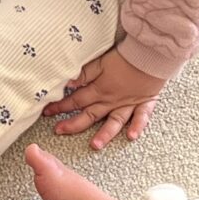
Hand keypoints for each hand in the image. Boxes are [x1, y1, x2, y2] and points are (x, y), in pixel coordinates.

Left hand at [43, 52, 165, 148]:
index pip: (76, 100)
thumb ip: (84, 74)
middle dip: (73, 124)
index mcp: (100, 89)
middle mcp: (113, 100)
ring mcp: (129, 103)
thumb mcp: (100, 62)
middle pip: (90, 114)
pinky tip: (131, 137)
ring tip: (94, 146)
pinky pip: (142, 117)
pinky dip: (138, 126)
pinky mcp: (145, 102)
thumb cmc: (125, 55)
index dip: (61, 106)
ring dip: (104, 134)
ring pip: (114, 122)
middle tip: (58, 131)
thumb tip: (67, 83)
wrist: (151, 54)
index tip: (47, 111)